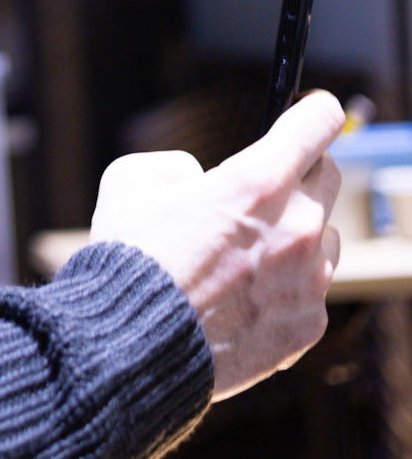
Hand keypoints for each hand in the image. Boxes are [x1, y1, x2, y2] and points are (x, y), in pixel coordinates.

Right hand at [89, 90, 343, 399]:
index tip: (310, 111)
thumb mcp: (131, 179)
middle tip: (265, 188)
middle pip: (328, 176)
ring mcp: (309, 280)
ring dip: (298, 234)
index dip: (313, 110)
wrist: (135, 348)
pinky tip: (244, 297)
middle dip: (301, 171)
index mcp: (258, 182)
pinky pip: (311, 290)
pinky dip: (287, 287)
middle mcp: (297, 227)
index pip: (319, 121)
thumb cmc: (130, 261)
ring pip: (326, 237)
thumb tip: (198, 181)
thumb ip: (175, 166)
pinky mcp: (309, 325)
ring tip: (246, 255)